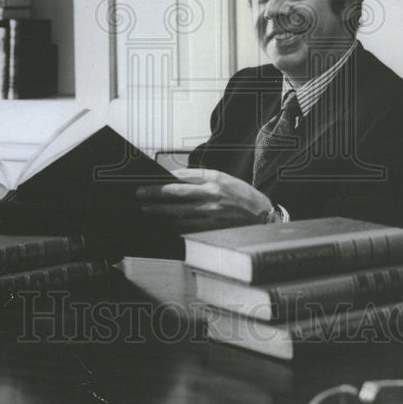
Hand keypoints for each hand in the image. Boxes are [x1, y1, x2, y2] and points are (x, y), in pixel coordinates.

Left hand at [136, 168, 272, 232]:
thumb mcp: (225, 179)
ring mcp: (211, 212)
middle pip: (177, 194)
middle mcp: (212, 194)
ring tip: (147, 208)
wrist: (262, 215)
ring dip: (161, 210)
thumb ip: (202, 178)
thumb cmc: (243, 196)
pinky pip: (188, 226)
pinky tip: (165, 223)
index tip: (150, 180)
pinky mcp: (212, 226)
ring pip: (179, 211)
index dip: (165, 179)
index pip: (183, 176)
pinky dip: (174, 224)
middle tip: (140, 194)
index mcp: (215, 179)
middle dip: (156, 194)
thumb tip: (177, 179)